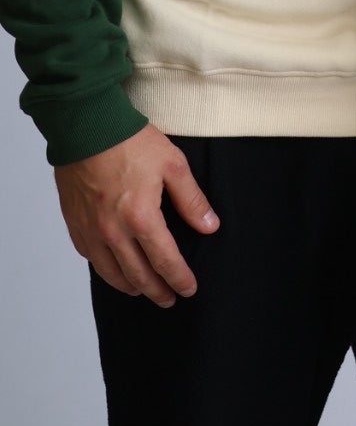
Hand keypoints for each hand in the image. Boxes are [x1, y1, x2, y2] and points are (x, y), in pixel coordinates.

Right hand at [55, 124, 219, 307]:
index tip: (189, 289)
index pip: (165, 261)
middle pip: (138, 275)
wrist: (85, 126)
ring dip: (130, 286)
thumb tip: (209, 226)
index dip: (179, 279)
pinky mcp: (75, 224)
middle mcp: (113, 231)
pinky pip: (91, 258)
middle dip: (157, 291)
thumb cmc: (128, 141)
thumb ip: (191, 200)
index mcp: (141, 217)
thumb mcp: (172, 164)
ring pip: (111, 273)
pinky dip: (105, 269)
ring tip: (143, 290)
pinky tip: (113, 269)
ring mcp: (91, 230)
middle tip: (168, 299)